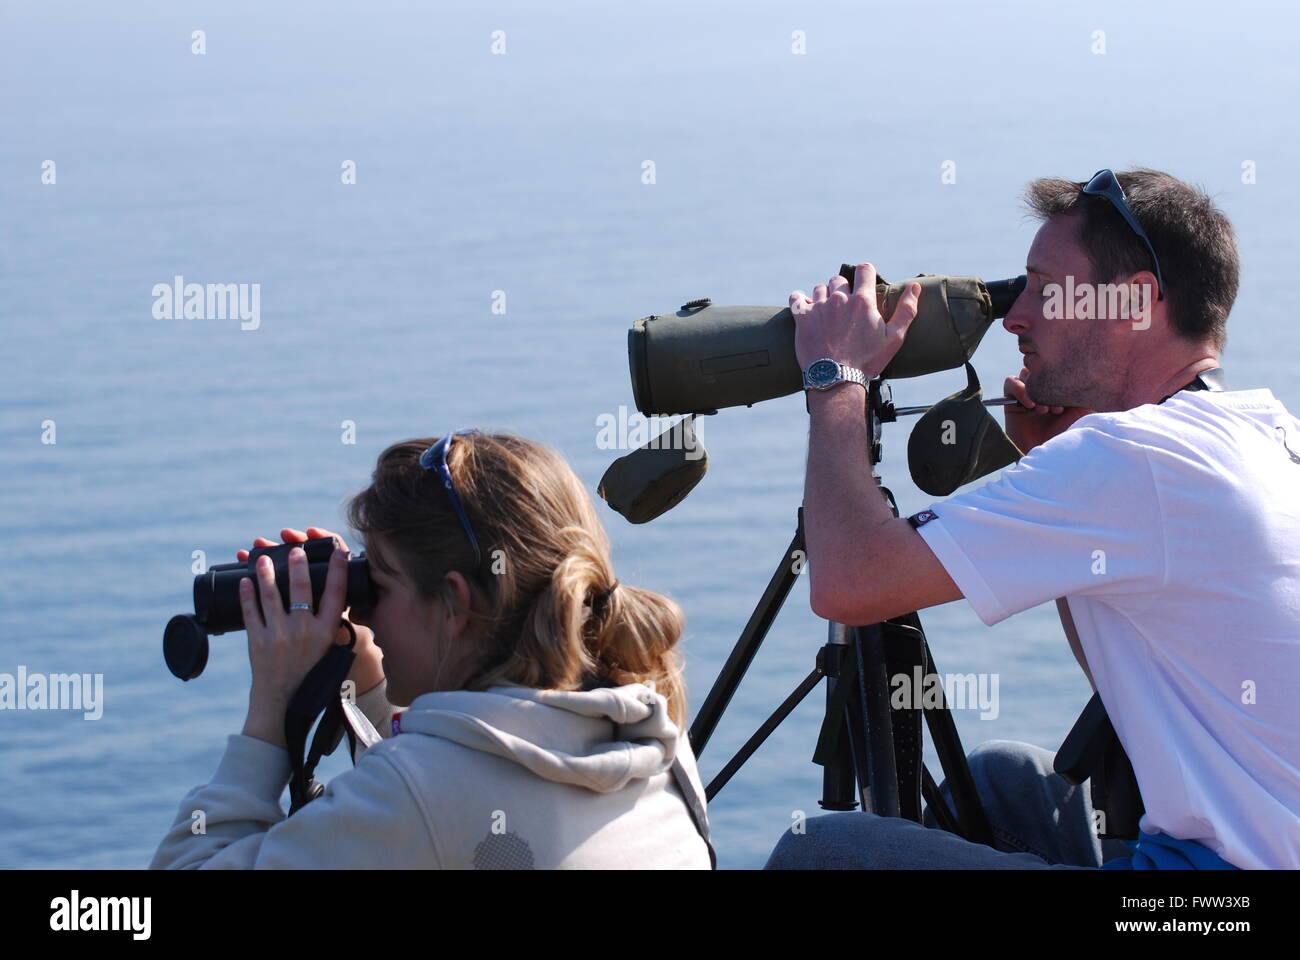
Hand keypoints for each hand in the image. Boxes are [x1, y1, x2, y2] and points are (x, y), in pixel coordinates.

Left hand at [237, 528, 383, 699]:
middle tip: (294, 549)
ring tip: (263, 557)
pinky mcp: (257, 641)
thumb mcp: (330, 653)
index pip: (336, 594)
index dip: (338, 570)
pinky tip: (244, 581)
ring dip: (267, 573)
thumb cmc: (311, 677)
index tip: (338, 551)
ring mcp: (278, 635)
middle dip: (297, 564)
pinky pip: (250, 612)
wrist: (283, 703)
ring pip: (271, 595)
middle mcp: (304, 631)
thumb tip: (334, 602)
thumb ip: (331, 628)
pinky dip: (247, 594)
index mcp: (326, 633)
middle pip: (302, 588)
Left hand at [790, 262, 920, 378]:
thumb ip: (906, 310)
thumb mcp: (894, 338)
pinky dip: (800, 300)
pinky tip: (806, 309)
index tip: (863, 285)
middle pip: (840, 280)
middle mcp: (840, 299)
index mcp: (863, 301)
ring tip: (828, 314)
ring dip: (824, 297)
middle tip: (845, 309)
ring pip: (820, 289)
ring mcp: (819, 307)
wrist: (836, 380)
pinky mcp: (802, 317)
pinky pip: (796, 297)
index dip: (865, 274)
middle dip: (844, 290)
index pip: (864, 269)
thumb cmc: (868, 361)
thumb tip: (915, 287)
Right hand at [1002, 368, 1092, 453]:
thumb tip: (1095, 374)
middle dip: (1049, 385)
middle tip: (1057, 409)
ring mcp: (1028, 395)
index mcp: (1062, 389)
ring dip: (1035, 388)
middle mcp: (1045, 391)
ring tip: (1044, 410)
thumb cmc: (1070, 441)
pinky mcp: (1011, 403)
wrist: (1048, 462)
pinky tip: (1030, 405)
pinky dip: (1019, 389)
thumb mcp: (1086, 412)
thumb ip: (1088, 393)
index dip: (1063, 377)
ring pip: (1026, 373)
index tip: (1070, 399)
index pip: (1058, 367)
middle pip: (1041, 368)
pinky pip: (1010, 382)